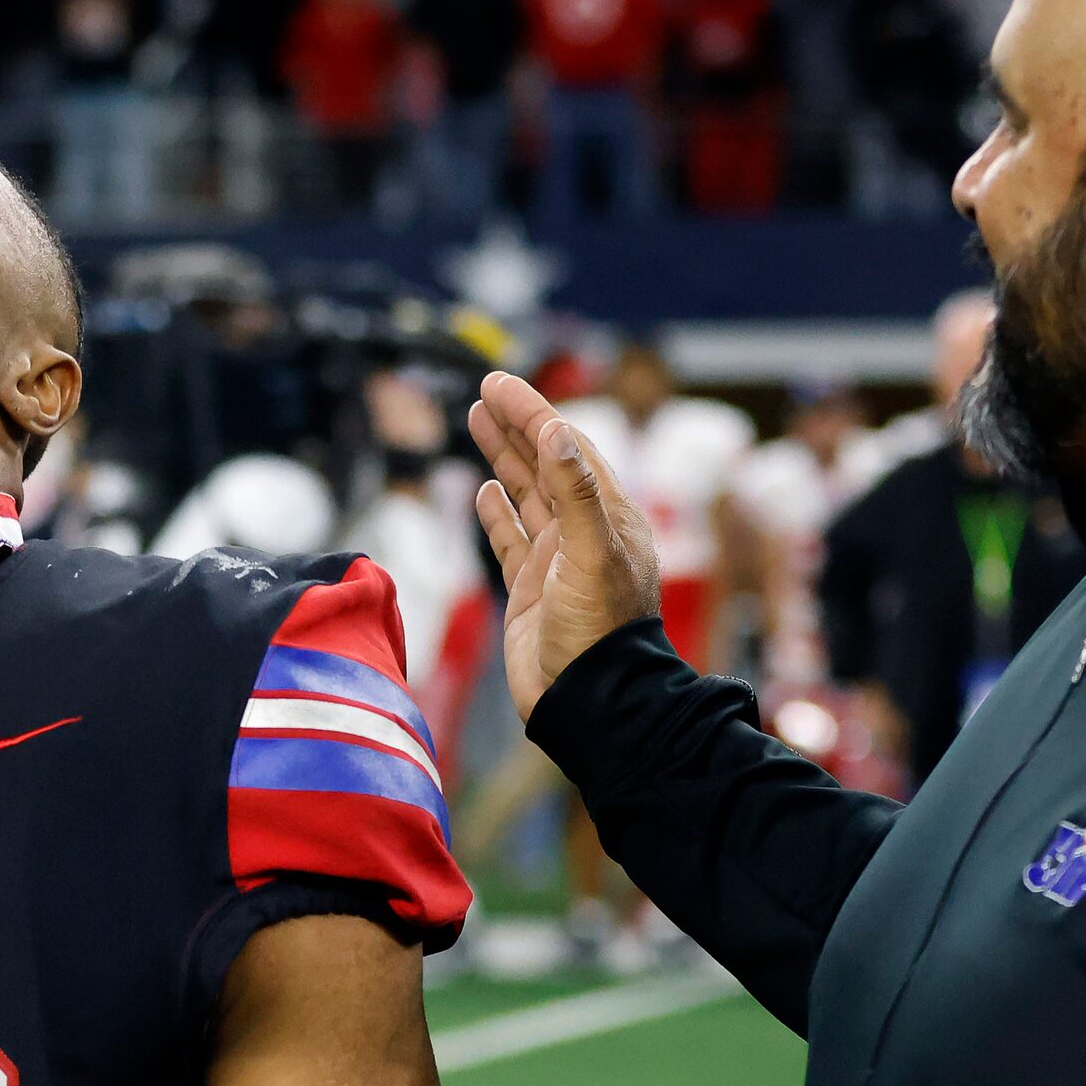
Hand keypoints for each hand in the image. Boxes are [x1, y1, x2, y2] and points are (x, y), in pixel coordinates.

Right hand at [468, 371, 662, 719]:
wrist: (587, 701)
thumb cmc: (599, 632)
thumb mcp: (592, 553)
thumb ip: (576, 492)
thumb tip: (557, 431)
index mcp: (609, 515)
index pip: (567, 447)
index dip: (533, 412)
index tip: (498, 384)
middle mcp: (583, 531)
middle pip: (545, 463)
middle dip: (515, 425)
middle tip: (483, 392)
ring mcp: (556, 561)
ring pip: (526, 495)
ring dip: (502, 459)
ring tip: (476, 423)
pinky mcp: (530, 590)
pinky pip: (511, 540)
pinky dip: (497, 514)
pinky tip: (484, 493)